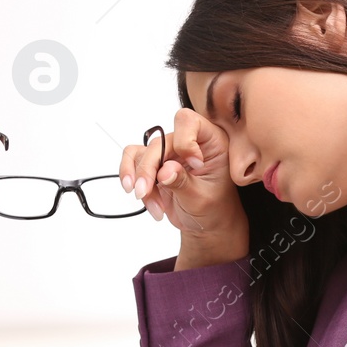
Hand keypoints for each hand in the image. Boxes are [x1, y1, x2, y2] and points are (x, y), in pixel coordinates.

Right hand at [119, 108, 246, 243]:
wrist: (206, 224)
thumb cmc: (214, 208)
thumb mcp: (203, 198)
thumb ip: (183, 183)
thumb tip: (163, 171)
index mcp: (211, 141)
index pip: (188, 123)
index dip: (185, 142)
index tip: (196, 166)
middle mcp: (188, 142)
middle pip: (158, 142)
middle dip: (148, 169)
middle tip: (144, 192)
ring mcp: (169, 153)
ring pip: (141, 153)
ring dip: (139, 178)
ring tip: (144, 199)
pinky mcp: (155, 164)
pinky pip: (133, 162)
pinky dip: (132, 180)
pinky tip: (143, 198)